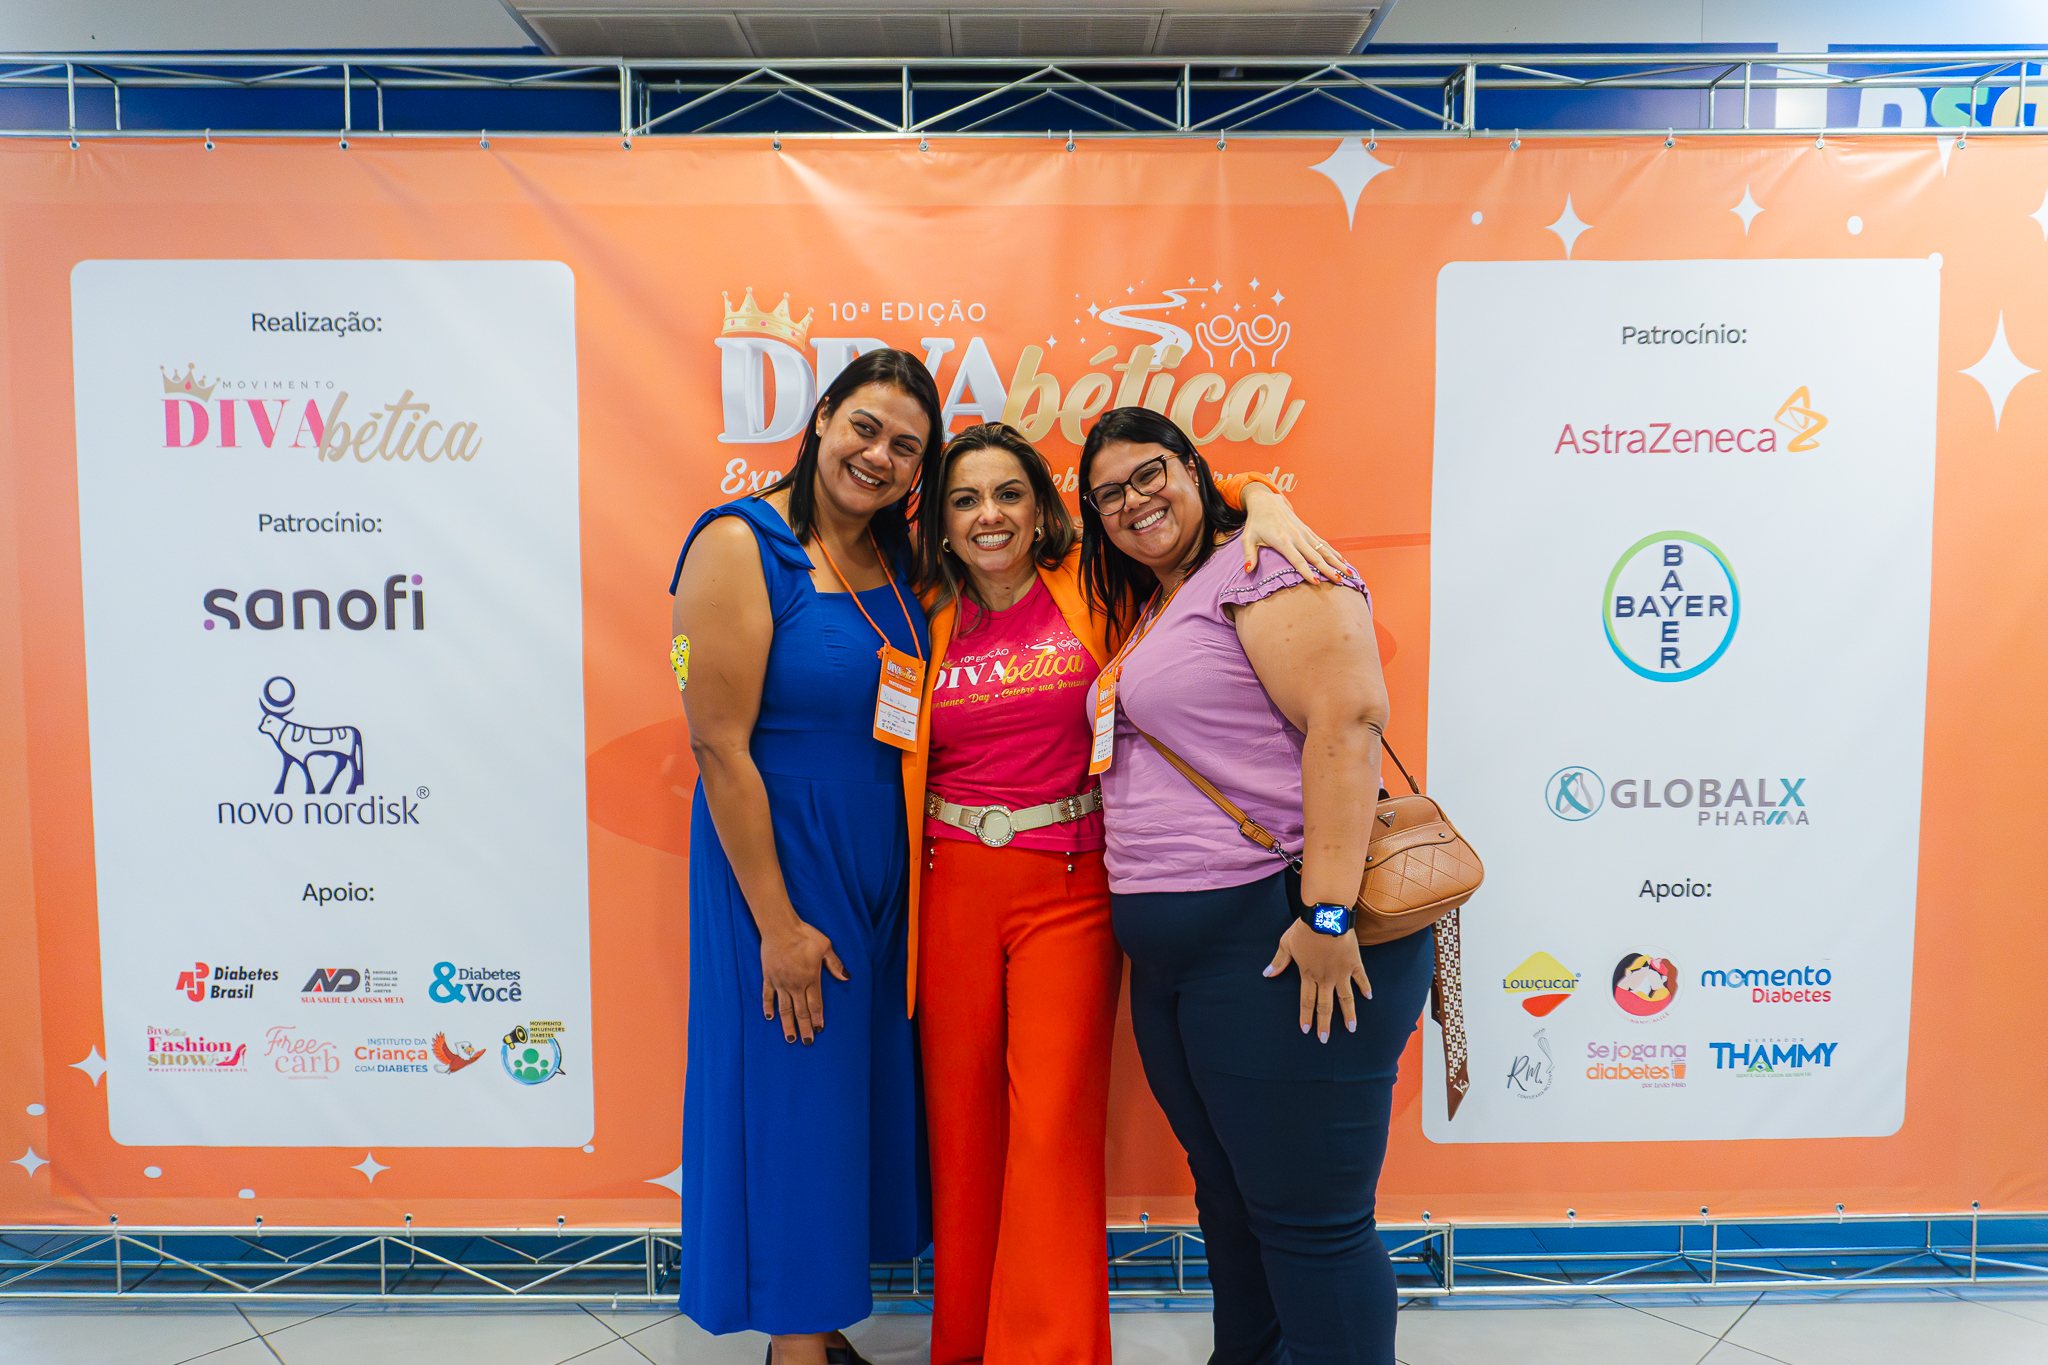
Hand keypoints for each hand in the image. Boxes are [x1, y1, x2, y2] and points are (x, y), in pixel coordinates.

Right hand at [759, 919, 848, 1043]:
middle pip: (800, 1011)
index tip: (819, 1029)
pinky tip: (769, 1017)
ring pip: (784, 1008)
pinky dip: (768, 1007)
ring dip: (787, 1024)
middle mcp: (795, 984)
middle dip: (804, 1028)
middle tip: (807, 1042)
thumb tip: (846, 977)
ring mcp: (780, 982)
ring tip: (790, 1038)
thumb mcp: (825, 946)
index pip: (815, 1004)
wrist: (780, 927)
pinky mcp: (768, 977)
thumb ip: (835, 964)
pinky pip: (768, 996)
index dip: (817, 1018)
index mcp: (810, 978)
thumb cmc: (804, 934)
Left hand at [1240, 485, 1351, 582]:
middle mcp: (1296, 536)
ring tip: (1349, 573)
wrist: (1266, 501)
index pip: (1297, 559)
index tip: (1316, 582)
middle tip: (1340, 581)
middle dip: (1329, 569)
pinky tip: (1342, 560)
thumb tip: (1248, 570)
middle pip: (1315, 556)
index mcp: (1282, 540)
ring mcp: (1304, 533)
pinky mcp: (1307, 530)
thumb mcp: (1248, 538)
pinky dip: (1333, 552)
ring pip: (1324, 549)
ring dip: (1337, 561)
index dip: (1306, 571)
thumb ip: (1249, 555)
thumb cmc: (1256, 522)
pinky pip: (1323, 543)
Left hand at [1264, 918, 1371, 1042]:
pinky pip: (1361, 979)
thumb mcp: (1286, 944)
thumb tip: (1267, 974)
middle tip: (1324, 1040)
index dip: (1306, 1016)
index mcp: (1308, 975)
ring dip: (1348, 1014)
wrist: (1325, 916)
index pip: (1306, 1001)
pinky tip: (1369, 997)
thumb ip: (1278, 961)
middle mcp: (1325, 978)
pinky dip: (1365, 988)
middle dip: (1324, 1024)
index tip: (1307, 1030)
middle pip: (1325, 1006)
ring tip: (1351, 1028)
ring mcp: (1341, 973)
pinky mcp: (1354, 963)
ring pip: (1345, 999)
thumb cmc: (1304, 929)